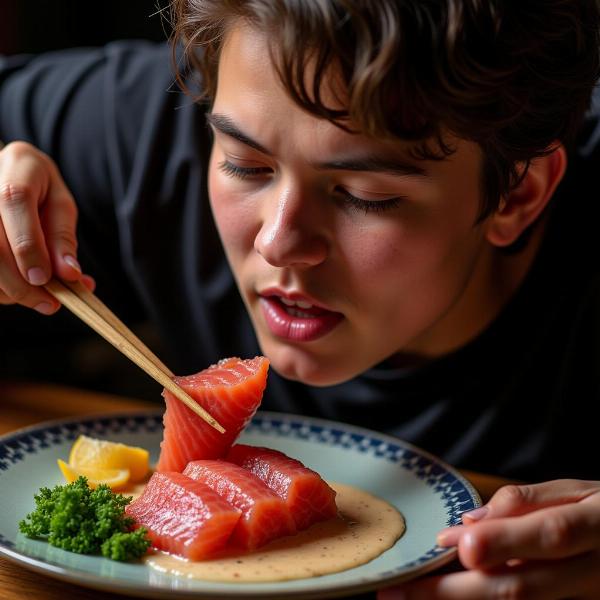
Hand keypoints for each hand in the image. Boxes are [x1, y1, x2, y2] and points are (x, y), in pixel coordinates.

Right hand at [0, 141, 93, 313]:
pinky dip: (2, 289)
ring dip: (10, 290)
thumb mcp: (61, 205)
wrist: (11, 172)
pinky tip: (22, 292)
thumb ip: (63, 236)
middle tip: (50, 303)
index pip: (14, 201)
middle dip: (19, 282)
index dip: (28, 245)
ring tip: (42, 299)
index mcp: (17, 168)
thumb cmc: (40, 189)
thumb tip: (69, 274)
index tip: (45, 279)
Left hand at [378, 479, 599, 598]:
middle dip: (455, 591)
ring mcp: (583, 596)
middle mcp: (591, 572)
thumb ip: (525, 502)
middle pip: (522, 586)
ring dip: (460, 599)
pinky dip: (480, 599)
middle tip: (401, 589)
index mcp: (596, 526)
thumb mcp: (576, 491)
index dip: (504, 541)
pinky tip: (446, 591)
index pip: (552, 533)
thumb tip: (469, 522)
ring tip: (409, 593)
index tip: (458, 543)